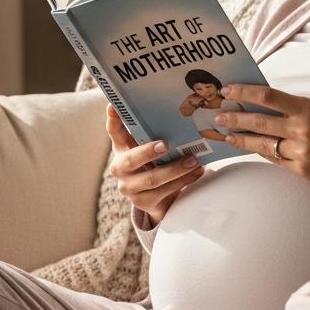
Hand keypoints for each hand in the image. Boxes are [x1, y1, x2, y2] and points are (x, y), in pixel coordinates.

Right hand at [105, 104, 204, 224]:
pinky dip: (183, 181)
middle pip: (132, 159)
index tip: (114, 106)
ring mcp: (130, 188)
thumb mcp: (149, 148)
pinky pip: (165, 192)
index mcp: (121, 149)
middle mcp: (120, 168)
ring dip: (176, 169)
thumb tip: (169, 109)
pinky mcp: (143, 203)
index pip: (114, 131)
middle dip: (148, 152)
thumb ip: (151, 133)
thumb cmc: (154, 165)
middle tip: (165, 144)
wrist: (156, 199)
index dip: (113, 119)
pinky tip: (196, 172)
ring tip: (193, 160)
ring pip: (152, 179)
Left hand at [214, 84, 309, 189]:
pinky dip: (262, 152)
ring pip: (262, 144)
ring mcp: (300, 152)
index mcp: (307, 109)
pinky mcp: (300, 170)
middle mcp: (301, 130)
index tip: (228, 90)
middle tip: (218, 115)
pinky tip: (251, 148)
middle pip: (258, 122)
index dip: (244, 92)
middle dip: (235, 118)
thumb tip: (266, 102)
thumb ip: (296, 106)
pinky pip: (274, 159)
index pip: (268, 96)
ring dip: (242, 139)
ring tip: (228, 134)